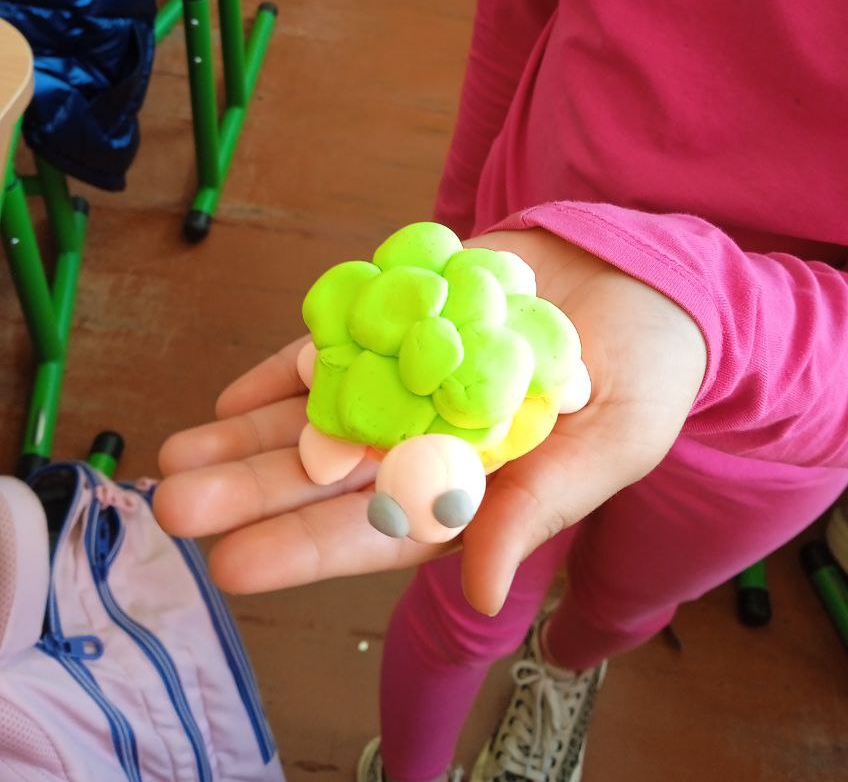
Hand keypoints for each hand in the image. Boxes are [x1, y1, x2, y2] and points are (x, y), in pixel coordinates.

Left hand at [153, 230, 706, 615]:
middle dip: (252, 491)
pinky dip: (287, 369)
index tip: (234, 566)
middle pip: (327, 476)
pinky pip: (339, 347)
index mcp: (476, 489)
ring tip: (177, 458)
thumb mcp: (609, 445)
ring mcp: (411, 380)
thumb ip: (542, 508)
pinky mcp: (408, 320)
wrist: (648, 281)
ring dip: (248, 437)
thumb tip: (488, 592)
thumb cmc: (648, 376)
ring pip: (316, 415)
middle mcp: (429, 441)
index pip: (382, 530)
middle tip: (173, 505)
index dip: (310, 549)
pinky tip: (234, 395)